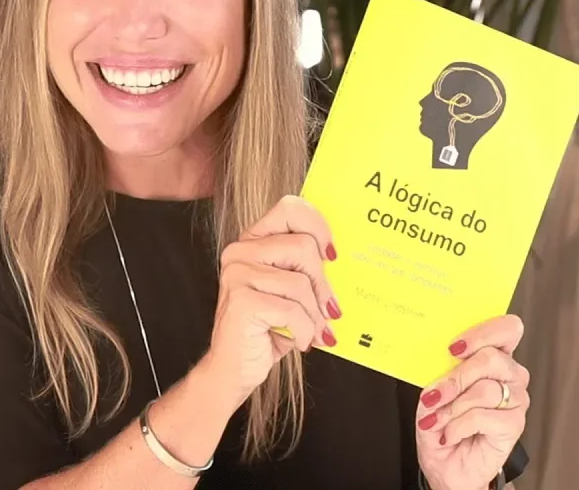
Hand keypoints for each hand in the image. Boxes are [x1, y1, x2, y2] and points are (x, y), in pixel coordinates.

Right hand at [202, 195, 339, 404]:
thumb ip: (307, 270)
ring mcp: (237, 274)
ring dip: (315, 316)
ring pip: (300, 283)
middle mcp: (240, 251)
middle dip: (323, 286)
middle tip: (328, 310)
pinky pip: (292, 310)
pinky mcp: (241, 300)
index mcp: (254, 241)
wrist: (234, 369)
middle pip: (304, 247)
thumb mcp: (289, 292)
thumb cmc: (266, 329)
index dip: (318, 227)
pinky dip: (304, 331)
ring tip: (312, 332)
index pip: (290, 208)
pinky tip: (299, 341)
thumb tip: (344, 261)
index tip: (332, 255)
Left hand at [415, 315, 529, 489]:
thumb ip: (441, 370)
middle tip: (435, 395)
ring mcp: (516, 399)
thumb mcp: (432, 391)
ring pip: (485, 389)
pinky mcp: (515, 424)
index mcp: (492, 357)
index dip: (483, 333)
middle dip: (456, 378)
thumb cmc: (441, 423)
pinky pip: (483, 416)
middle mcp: (509, 374)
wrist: (445, 463)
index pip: (507, 329)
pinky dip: (458, 426)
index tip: (454, 348)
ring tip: (439, 419)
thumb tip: (443, 356)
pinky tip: (451, 434)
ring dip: (453, 406)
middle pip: (492, 358)